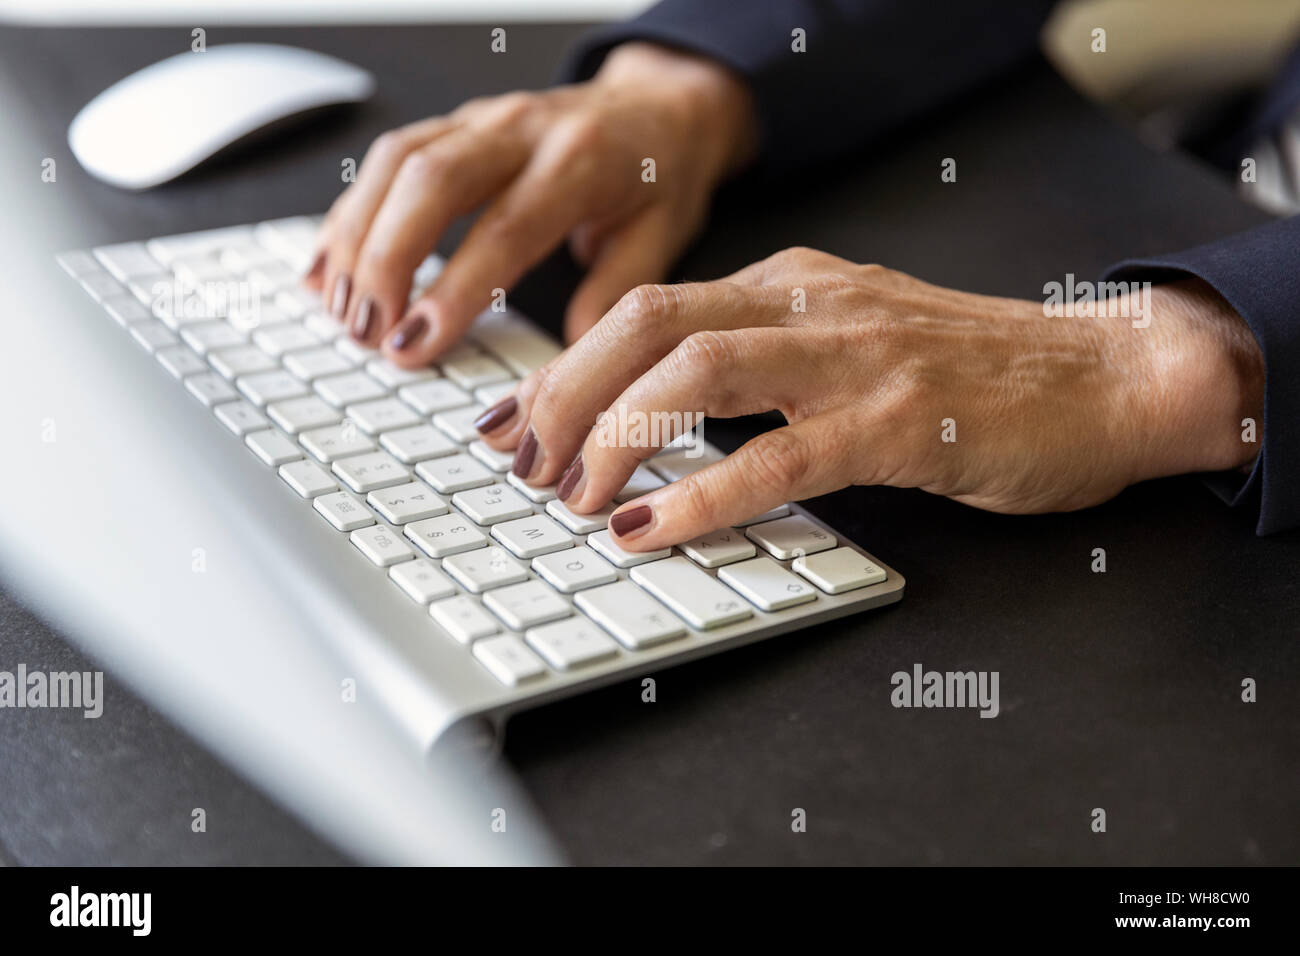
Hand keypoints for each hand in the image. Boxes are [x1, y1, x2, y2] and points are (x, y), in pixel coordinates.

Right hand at [304, 42, 756, 366]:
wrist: (660, 110)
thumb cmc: (658, 179)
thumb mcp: (659, 242)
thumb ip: (610, 300)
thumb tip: (563, 371)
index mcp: (581, 162)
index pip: (504, 228)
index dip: (452, 290)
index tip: (414, 343)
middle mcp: (523, 130)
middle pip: (430, 181)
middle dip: (385, 261)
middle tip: (366, 331)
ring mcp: (482, 120)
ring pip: (397, 162)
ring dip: (357, 238)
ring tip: (342, 309)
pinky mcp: (455, 124)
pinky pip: (387, 157)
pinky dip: (351, 212)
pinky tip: (330, 264)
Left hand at [476, 247, 1263, 549]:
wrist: (1105, 375)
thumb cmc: (973, 375)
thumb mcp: (849, 342)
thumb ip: (762, 363)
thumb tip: (657, 414)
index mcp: (790, 286)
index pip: (645, 309)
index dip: (563, 367)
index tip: (514, 420)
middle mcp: (810, 306)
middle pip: (646, 326)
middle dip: (565, 397)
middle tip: (523, 465)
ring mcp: (854, 359)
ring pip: (695, 375)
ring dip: (615, 439)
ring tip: (573, 500)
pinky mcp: (900, 422)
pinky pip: (776, 456)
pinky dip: (700, 496)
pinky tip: (651, 529)